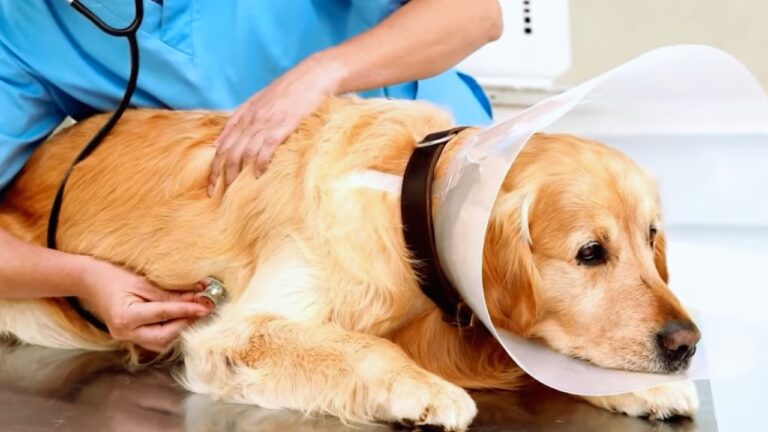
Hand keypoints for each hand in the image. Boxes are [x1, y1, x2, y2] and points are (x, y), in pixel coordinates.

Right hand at [78, 258, 212, 351]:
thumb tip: (196, 297)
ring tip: (194, 315)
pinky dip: (170, 331)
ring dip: (179, 330)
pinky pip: (154, 340)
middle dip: (185, 324)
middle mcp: (124, 333)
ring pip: (161, 343)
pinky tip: (180, 320)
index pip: (164, 315)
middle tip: (203, 310)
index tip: (205, 306)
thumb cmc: (113, 276)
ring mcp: (125, 338)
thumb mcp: (142, 281)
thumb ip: (169, 293)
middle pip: (164, 337)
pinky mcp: (130, 336)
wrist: (88, 280)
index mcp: (126, 317)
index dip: (187, 310)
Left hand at [207, 54, 344, 195]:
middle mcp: (252, 119)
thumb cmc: (291, 88)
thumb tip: (219, 140)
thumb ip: (239, 119)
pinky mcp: (282, 125)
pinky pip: (265, 148)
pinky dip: (260, 163)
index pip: (221, 144)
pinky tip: (258, 175)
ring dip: (237, 173)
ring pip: (243, 152)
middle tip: (217, 193)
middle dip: (220, 174)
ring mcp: (266, 122)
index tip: (211, 184)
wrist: (314, 75)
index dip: (213, 166)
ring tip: (236, 189)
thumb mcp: (260, 100)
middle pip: (228, 152)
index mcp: (245, 114)